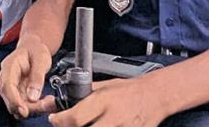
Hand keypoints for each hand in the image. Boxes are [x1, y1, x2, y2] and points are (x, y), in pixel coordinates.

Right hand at [0, 34, 56, 118]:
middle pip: (10, 100)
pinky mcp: (15, 94)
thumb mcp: (41, 59)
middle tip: (46, 104)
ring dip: (31, 109)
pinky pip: (22, 106)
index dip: (14, 101)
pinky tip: (43, 101)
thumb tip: (33, 97)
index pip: (7, 87)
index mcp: (9, 66)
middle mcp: (5, 79)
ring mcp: (9, 88)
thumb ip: (37, 77)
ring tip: (47, 102)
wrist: (32, 48)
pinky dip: (33, 108)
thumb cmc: (35, 51)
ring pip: (15, 106)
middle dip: (27, 108)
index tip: (25, 111)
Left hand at [49, 77, 170, 126]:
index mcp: (104, 101)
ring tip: (84, 125)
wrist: (154, 96)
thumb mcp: (103, 86)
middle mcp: (113, 117)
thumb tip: (54, 101)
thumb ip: (80, 95)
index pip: (75, 117)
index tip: (55, 119)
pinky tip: (98, 126)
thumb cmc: (129, 90)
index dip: (60, 121)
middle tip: (68, 125)